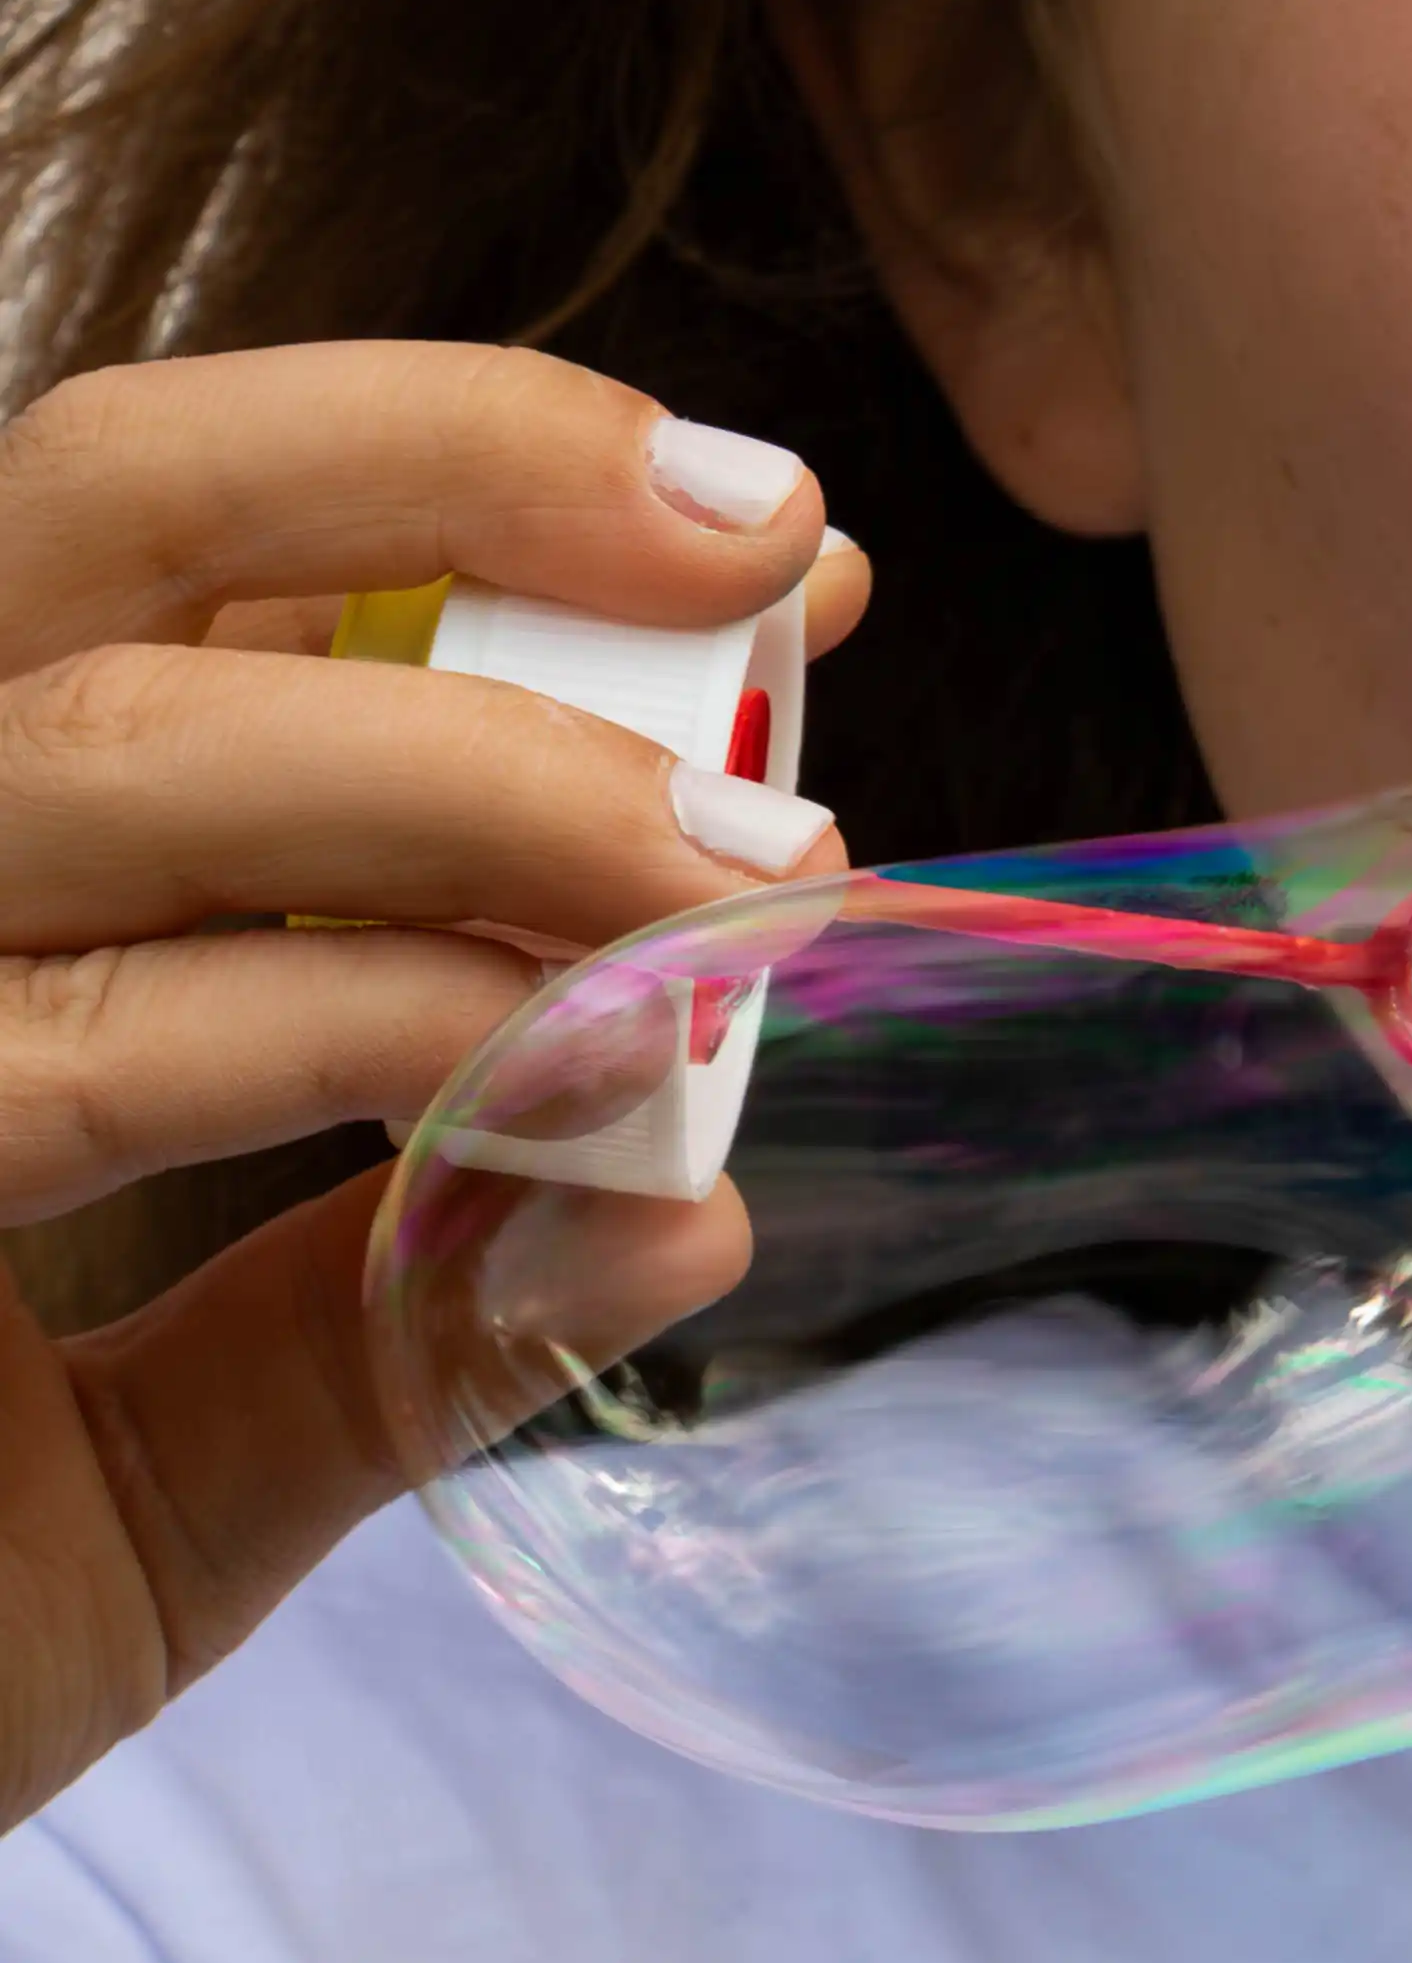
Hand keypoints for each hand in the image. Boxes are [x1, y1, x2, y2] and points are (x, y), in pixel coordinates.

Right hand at [0, 344, 860, 1832]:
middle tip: (778, 549)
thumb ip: (373, 1335)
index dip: (471, 486)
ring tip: (755, 878)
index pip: (168, 551)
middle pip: (99, 497)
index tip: (778, 541)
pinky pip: (82, 1038)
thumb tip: (684, 1217)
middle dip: (467, 471)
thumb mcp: (140, 1491)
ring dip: (484, 777)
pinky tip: (583, 1068)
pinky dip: (360, 1019)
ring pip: (118, 734)